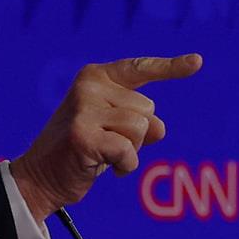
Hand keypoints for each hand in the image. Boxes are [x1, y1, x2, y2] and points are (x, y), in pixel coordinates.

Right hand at [9, 54, 202, 221]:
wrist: (41, 177)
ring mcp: (84, 109)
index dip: (171, 67)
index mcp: (95, 77)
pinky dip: (124, 165)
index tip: (198, 62)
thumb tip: (159, 128)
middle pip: (148, 109)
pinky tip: (103, 166)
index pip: (139, 69)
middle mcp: (89, 86)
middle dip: (137, 134)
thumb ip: (140, 120)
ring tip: (105, 155)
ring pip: (141, 129)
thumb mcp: (115, 128)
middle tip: (107, 143)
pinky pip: (128, 151)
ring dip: (130, 150)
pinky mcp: (83, 135)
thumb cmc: (83, 150)